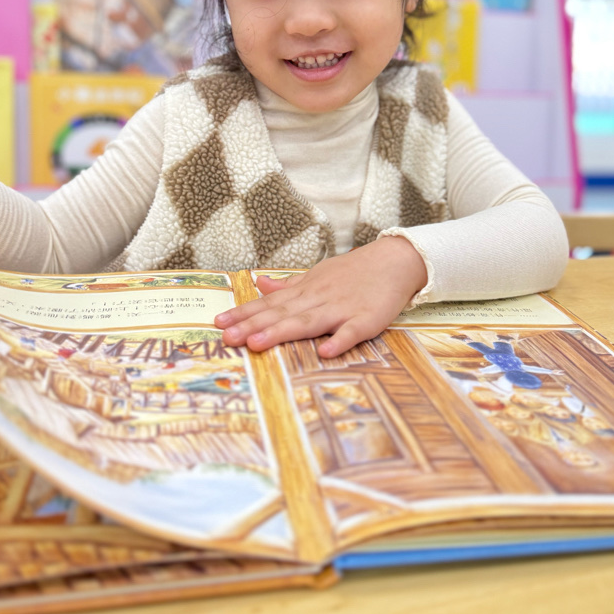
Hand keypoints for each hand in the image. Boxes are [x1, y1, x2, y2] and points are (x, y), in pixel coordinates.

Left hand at [215, 235, 427, 357]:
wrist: (395, 261)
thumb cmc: (355, 272)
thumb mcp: (318, 275)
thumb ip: (289, 285)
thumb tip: (259, 283)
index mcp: (306, 290)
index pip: (269, 303)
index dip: (244, 313)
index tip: (218, 322)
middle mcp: (318, 298)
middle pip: (281, 313)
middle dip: (252, 325)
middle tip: (226, 337)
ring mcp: (342, 309)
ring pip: (307, 322)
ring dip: (281, 332)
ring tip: (256, 344)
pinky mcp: (366, 320)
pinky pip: (351, 332)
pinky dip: (339, 341)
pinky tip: (324, 352)